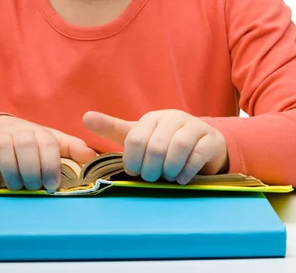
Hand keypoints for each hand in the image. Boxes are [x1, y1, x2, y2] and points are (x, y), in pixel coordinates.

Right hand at [0, 115, 97, 191]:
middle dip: (31, 170)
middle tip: (33, 187)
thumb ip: (72, 148)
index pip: (48, 145)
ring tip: (16, 186)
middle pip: (26, 145)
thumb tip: (94, 157)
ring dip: (12, 171)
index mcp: (39, 132)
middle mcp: (19, 131)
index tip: (52, 185)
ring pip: (4, 148)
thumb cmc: (27, 140)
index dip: (51, 166)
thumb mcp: (50, 141)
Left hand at [82, 109, 227, 184]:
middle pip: (156, 145)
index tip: (133, 172)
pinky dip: (187, 170)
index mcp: (151, 118)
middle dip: (151, 169)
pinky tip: (181, 179)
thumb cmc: (164, 142)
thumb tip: (85, 117)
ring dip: (169, 169)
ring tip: (167, 178)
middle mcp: (172, 118)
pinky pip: (198, 153)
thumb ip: (113, 129)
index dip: (132, 160)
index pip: (135, 138)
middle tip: (151, 178)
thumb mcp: (139, 135)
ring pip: (178, 146)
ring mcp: (193, 126)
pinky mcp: (210, 139)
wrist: (202, 144)